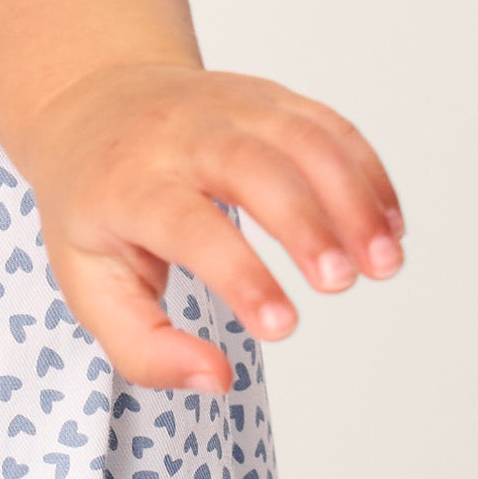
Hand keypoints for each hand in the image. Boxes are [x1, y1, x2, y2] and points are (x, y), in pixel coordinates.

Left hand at [13, 62, 403, 390]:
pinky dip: (366, 171)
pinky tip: (389, 226)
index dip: (240, 275)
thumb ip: (145, 347)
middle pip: (252, 165)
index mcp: (128, 184)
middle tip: (342, 284)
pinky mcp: (267, 98)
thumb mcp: (89, 284)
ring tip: (385, 263)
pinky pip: (326, 123)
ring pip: (300, 137)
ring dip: (353, 196)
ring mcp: (228, 107)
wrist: (90, 105)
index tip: (284, 327)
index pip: (189, 226)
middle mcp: (180, 135)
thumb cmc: (94, 207)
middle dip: (306, 223)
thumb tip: (215, 381)